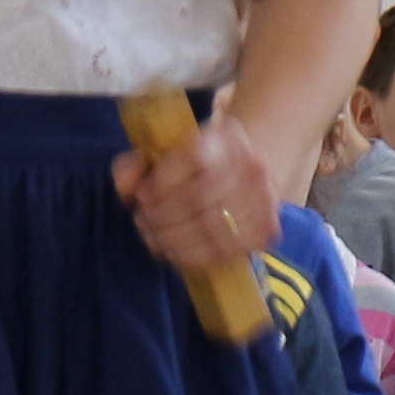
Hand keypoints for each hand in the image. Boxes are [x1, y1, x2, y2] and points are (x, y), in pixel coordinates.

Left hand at [112, 109, 280, 279]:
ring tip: (153, 238)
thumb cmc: (193, 167)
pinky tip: (173, 251)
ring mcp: (264, 199)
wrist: (247, 175)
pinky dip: (191, 256)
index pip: (193, 157)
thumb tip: (127, 186)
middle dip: (160, 216)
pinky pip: (223, 251)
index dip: (161, 182)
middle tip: (142, 221)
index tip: (141, 196)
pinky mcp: (266, 230)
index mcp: (225, 137)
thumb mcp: (161, 154)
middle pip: (197, 198)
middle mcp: (251, 165)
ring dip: (171, 239)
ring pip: (209, 228)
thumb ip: (133, 165)